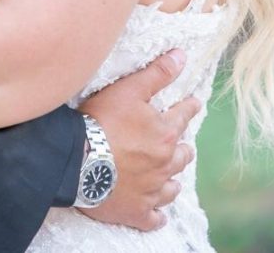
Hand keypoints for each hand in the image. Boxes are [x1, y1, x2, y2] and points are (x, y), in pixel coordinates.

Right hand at [77, 50, 198, 230]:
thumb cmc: (102, 121)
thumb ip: (157, 74)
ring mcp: (151, 190)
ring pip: (171, 186)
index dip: (188, 107)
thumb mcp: (129, 90)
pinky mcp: (136, 211)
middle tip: (183, 144)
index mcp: (164, 134)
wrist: (79, 160)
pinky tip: (159, 214)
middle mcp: (163, 164)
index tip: (194, 103)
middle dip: (183, 147)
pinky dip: (157, 214)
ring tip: (174, 177)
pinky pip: (154, 217)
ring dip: (173, 180)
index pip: (182, 116)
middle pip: (182, 155)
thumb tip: (182, 56)